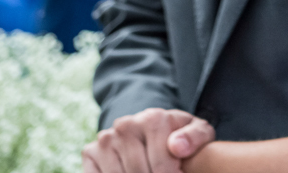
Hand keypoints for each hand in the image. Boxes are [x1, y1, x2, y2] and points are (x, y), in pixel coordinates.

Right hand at [82, 108, 214, 172]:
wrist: (152, 128)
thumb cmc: (178, 134)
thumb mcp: (197, 132)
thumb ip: (195, 137)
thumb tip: (177, 147)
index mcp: (153, 119)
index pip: (161, 165)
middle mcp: (125, 126)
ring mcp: (106, 138)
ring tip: (149, 172)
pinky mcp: (90, 152)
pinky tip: (127, 171)